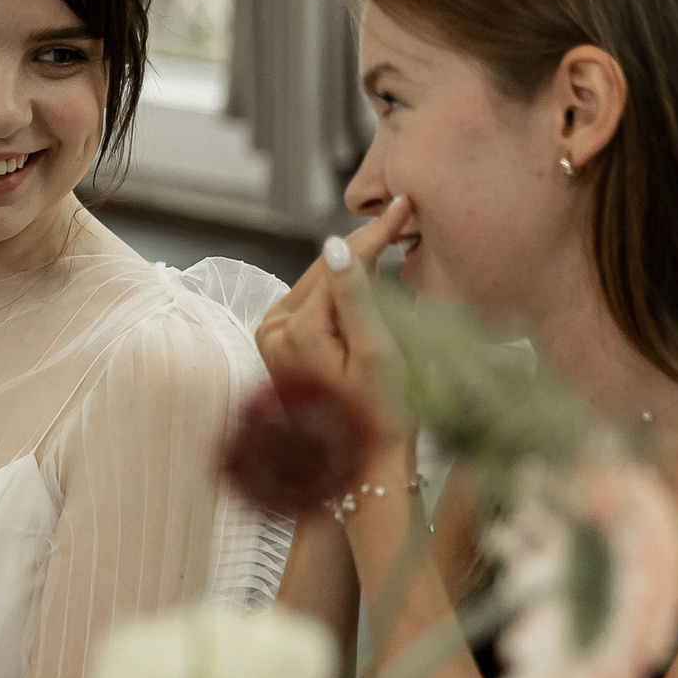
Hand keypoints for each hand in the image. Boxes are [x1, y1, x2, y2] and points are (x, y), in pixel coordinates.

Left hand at [257, 194, 415, 474]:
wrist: (358, 473)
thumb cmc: (380, 419)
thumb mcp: (377, 353)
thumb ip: (355, 295)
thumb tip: (333, 242)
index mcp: (293, 329)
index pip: (339, 264)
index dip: (375, 233)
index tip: (405, 204)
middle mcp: (272, 330)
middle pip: (324, 271)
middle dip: (364, 245)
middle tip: (404, 214)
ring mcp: (271, 339)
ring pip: (319, 286)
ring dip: (353, 267)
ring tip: (393, 239)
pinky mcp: (279, 348)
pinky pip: (314, 306)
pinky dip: (341, 292)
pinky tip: (369, 281)